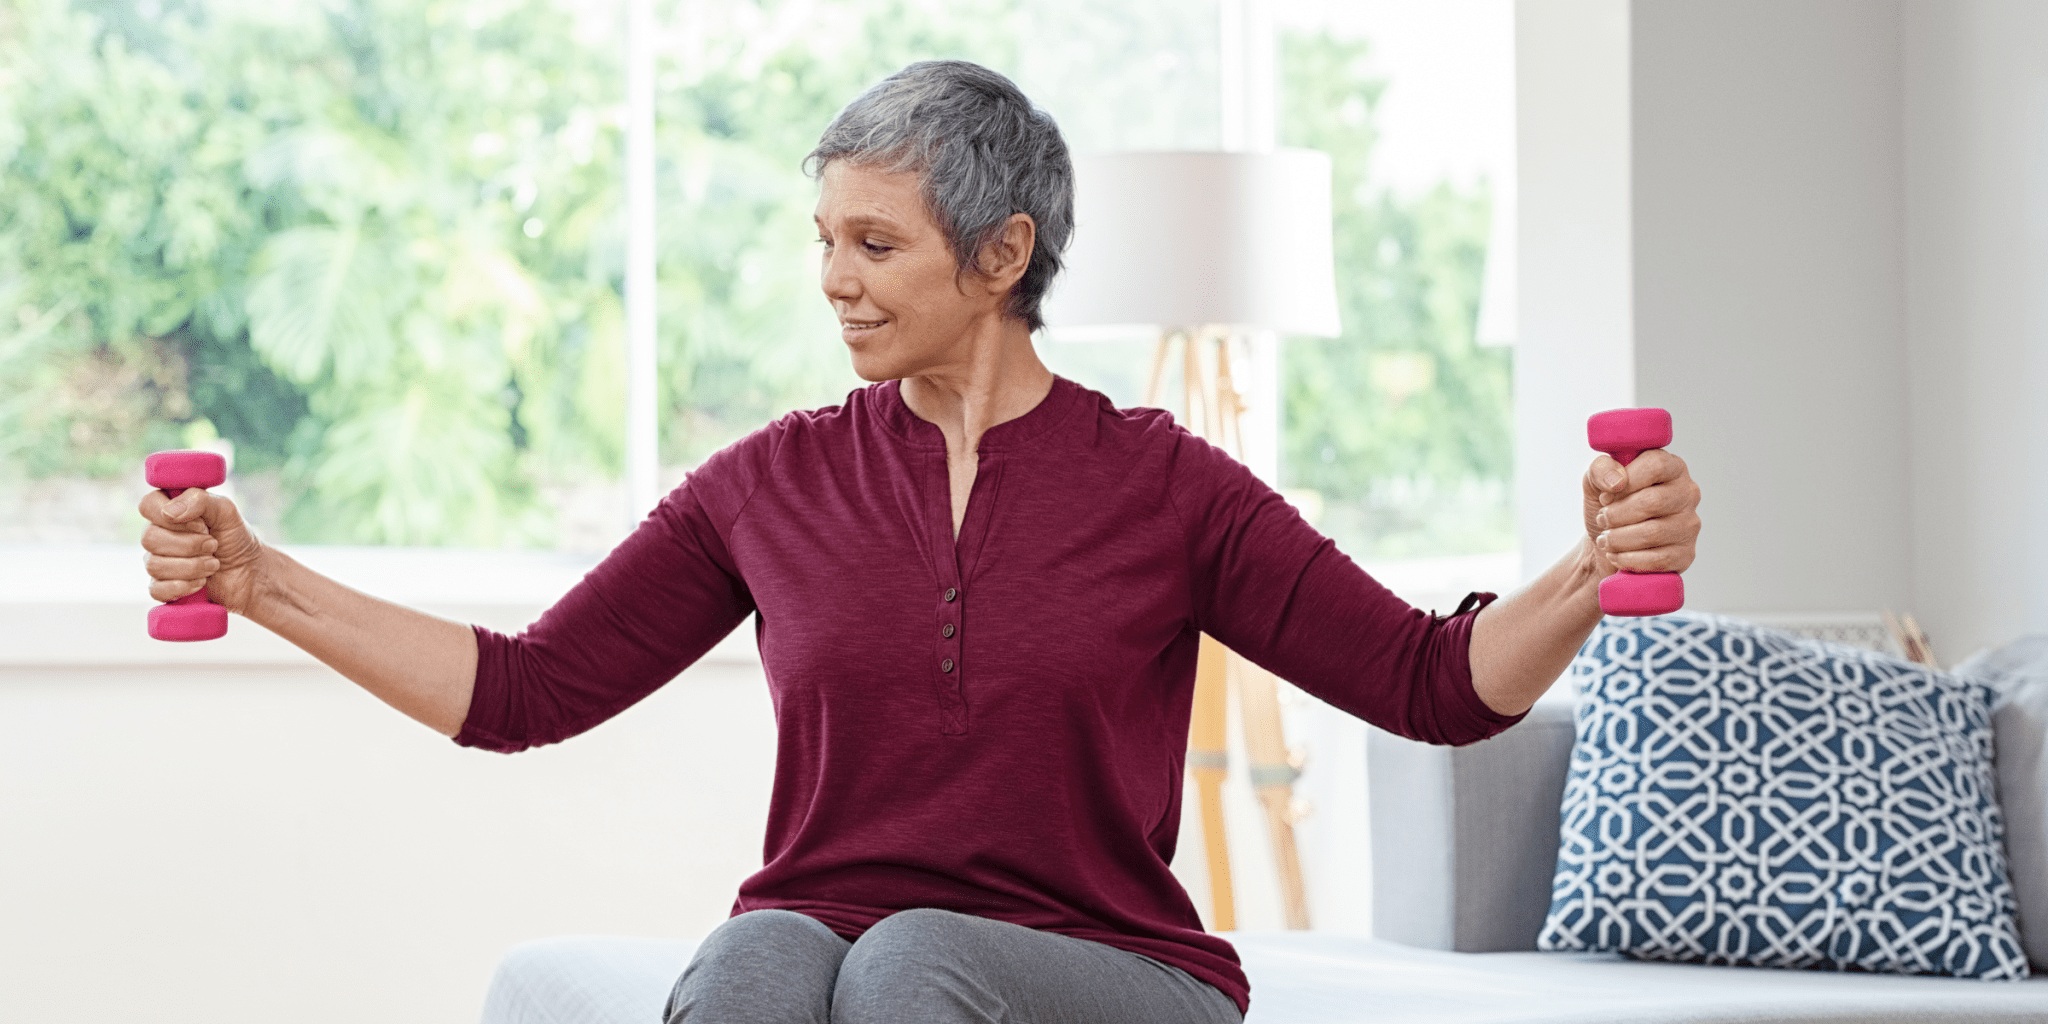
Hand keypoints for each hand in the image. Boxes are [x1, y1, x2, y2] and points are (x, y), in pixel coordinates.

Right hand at [138, 486, 266, 615]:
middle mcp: (158, 536)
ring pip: (154, 565)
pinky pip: (156, 589)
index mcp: (169, 512)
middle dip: (189, 545)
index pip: (148, 505)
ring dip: (191, 566)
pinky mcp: (163, 587)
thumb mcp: (226, 511)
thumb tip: (169, 513)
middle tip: (213, 545)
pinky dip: (183, 586)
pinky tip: (201, 582)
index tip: (199, 524)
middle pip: (149, 538)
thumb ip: (200, 500)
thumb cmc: (235, 537)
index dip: (170, 516)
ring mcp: (158, 562)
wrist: (250, 572)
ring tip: (213, 564)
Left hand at [1582, 449, 1700, 575]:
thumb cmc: (1607, 508)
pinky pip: (1657, 559)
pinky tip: (1615, 555)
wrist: (1607, 544)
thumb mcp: (1595, 482)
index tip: (1605, 496)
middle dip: (1617, 514)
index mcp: (1670, 467)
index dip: (1625, 481)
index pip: (1655, 465)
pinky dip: (1628, 559)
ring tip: (1605, 539)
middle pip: (1652, 502)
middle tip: (1602, 520)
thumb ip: (1600, 470)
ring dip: (1619, 538)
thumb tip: (1616, 480)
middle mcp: (1687, 493)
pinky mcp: (1685, 554)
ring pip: (1653, 533)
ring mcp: (1689, 525)